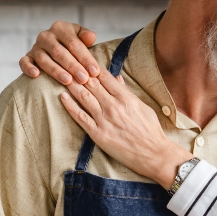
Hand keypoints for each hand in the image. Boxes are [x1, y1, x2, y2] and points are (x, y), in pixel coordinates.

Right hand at [20, 21, 99, 83]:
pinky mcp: (27, 56)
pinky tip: (36, 75)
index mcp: (60, 28)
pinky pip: (24, 62)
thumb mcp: (80, 36)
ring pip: (43, 59)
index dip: (85, 58)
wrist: (56, 45)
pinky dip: (28, 68)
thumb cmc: (72, 43)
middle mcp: (46, 36)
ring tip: (68, 81)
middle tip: (83, 79)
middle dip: (72, 66)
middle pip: (59, 52)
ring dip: (56, 71)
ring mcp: (35, 46)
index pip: (73, 43)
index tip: (94, 71)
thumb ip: (86, 36)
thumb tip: (91, 37)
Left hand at [59, 69, 192, 187]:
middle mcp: (114, 106)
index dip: (92, 67)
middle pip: (91, 84)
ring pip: (83, 97)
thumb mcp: (143, 107)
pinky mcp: (98, 133)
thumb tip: (117, 78)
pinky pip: (80, 116)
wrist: (154, 154)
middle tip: (67, 64)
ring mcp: (104, 120)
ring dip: (72, 85)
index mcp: (126, 98)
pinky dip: (70, 105)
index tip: (84, 61)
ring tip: (62, 76)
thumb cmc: (151, 132)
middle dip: (78, 72)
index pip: (105, 77)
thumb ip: (127, 92)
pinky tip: (63, 97)